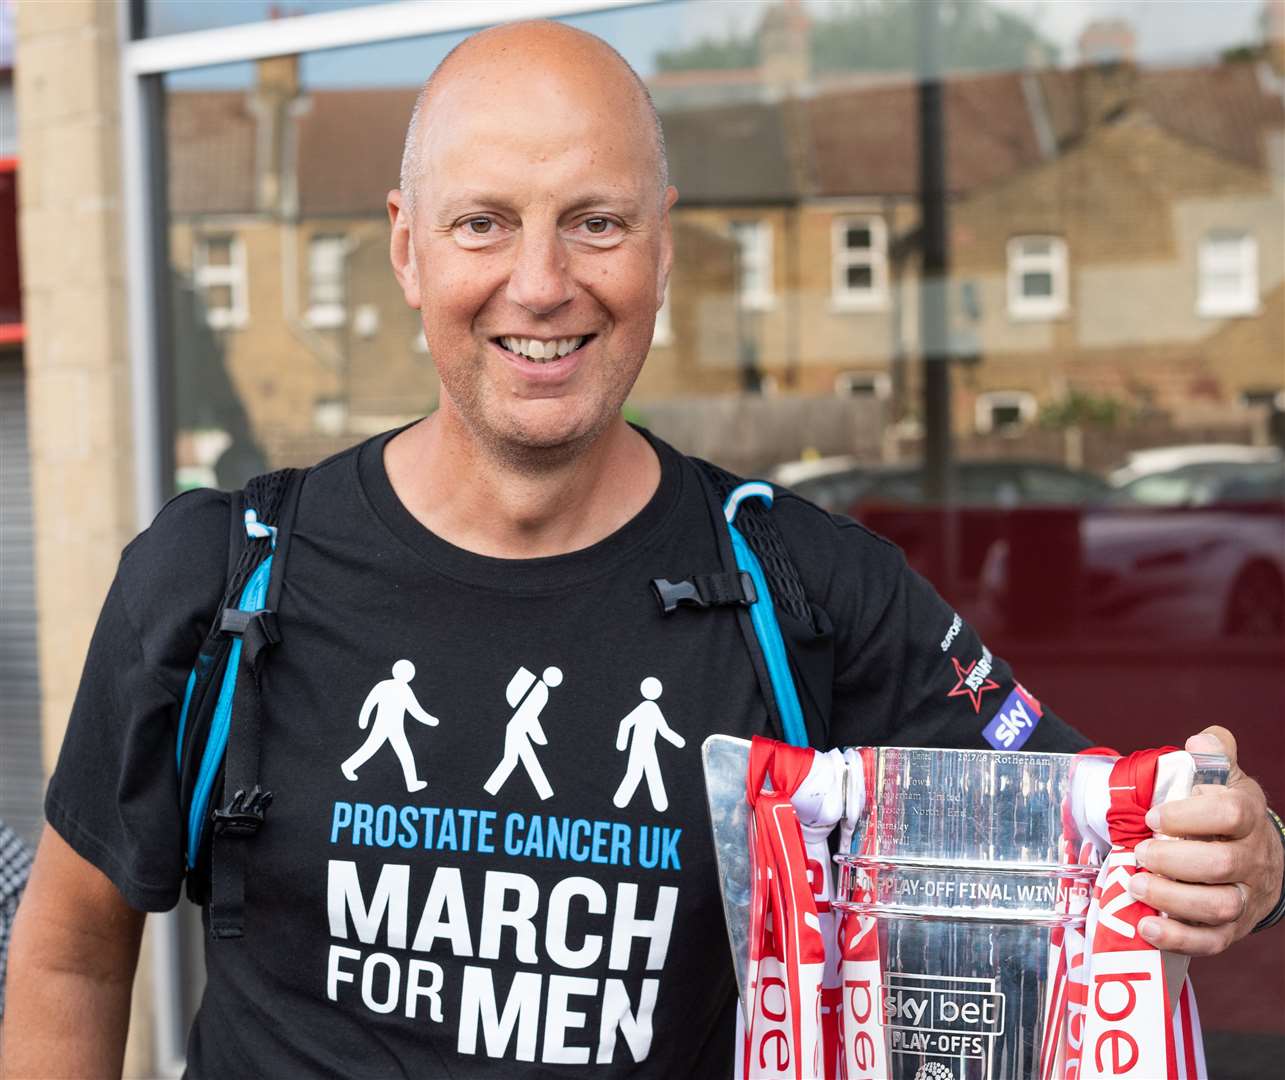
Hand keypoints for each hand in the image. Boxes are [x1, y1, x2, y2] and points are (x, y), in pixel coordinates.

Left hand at [1127, 726, 1282, 955]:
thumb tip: (1200, 739)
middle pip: (1220, 864)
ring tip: (1135, 884)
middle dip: (1173, 860)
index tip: (1153, 817)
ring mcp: (1244, 897)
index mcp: (1247, 817)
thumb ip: (1214, 754)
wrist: (1260, 859)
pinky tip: (1147, 928)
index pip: (1230, 814)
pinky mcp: (1232, 928)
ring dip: (1171, 898)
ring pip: (1218, 906)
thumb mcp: (1224, 779)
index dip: (1189, 815)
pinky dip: (1179, 938)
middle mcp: (1251, 859)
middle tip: (1139, 852)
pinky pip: (1212, 941)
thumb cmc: (1227, 815)